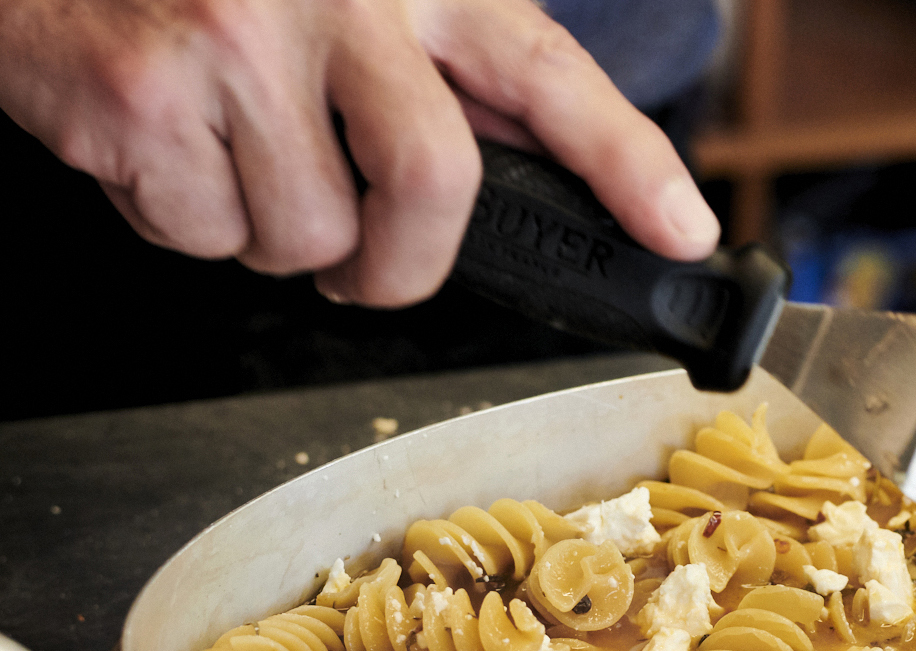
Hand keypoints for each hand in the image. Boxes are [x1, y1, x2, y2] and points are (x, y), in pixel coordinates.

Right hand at [0, 0, 720, 306]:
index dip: (627, 160)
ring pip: (308, 237)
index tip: (681, 230)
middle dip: (404, 265)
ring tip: (232, 156)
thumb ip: (436, 73)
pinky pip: (205, 236)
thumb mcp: (348, 0)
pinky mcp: (143, 96)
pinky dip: (188, 222)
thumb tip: (532, 176)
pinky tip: (167, 147)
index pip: (545, 70)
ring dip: (277, 234)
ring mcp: (235, 42)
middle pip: (434, 184)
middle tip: (370, 267)